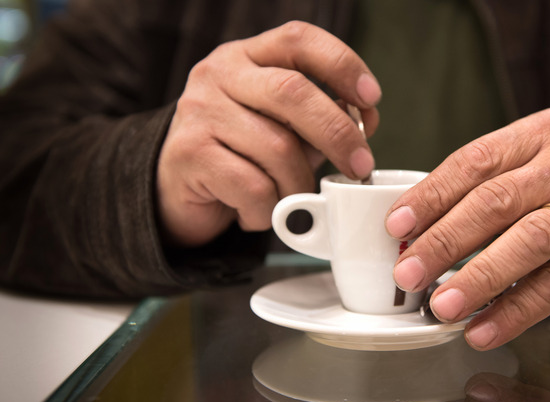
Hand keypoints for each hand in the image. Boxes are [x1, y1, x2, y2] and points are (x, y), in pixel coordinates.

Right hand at [157, 21, 380, 246]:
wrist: (176, 187)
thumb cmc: (243, 153)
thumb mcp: (286, 127)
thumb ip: (324, 118)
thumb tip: (366, 122)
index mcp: (249, 56)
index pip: (299, 40)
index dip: (342, 65)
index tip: (372, 98)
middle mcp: (219, 74)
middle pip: (293, 91)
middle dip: (337, 133)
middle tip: (360, 166)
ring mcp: (199, 111)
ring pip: (277, 148)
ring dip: (300, 184)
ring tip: (295, 199)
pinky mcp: (189, 154)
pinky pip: (253, 187)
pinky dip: (269, 209)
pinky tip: (260, 211)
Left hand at [386, 108, 549, 349]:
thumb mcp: (528, 163)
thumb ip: (478, 188)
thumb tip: (411, 233)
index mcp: (540, 133)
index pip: (475, 160)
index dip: (431, 195)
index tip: (397, 226)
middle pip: (497, 201)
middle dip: (445, 241)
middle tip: (408, 272)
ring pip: (529, 241)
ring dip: (479, 278)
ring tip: (442, 306)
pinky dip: (515, 312)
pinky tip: (482, 330)